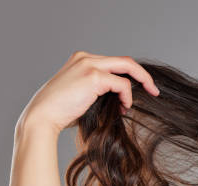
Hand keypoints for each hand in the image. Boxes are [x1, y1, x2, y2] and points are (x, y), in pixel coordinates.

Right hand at [16, 51, 159, 135]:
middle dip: (143, 75)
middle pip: (125, 60)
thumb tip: (123, 97)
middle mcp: (86, 57)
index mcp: (82, 60)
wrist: (43, 116)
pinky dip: (127, 97)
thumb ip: (100, 90)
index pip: (115, 62)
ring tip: (134, 104)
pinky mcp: (93, 76)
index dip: (131, 75)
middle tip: (154, 90)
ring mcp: (89, 64)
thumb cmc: (61, 112)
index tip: (142, 89)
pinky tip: (124, 108)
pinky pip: (122, 84)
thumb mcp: (83, 95)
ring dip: (140, 84)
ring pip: (128, 67)